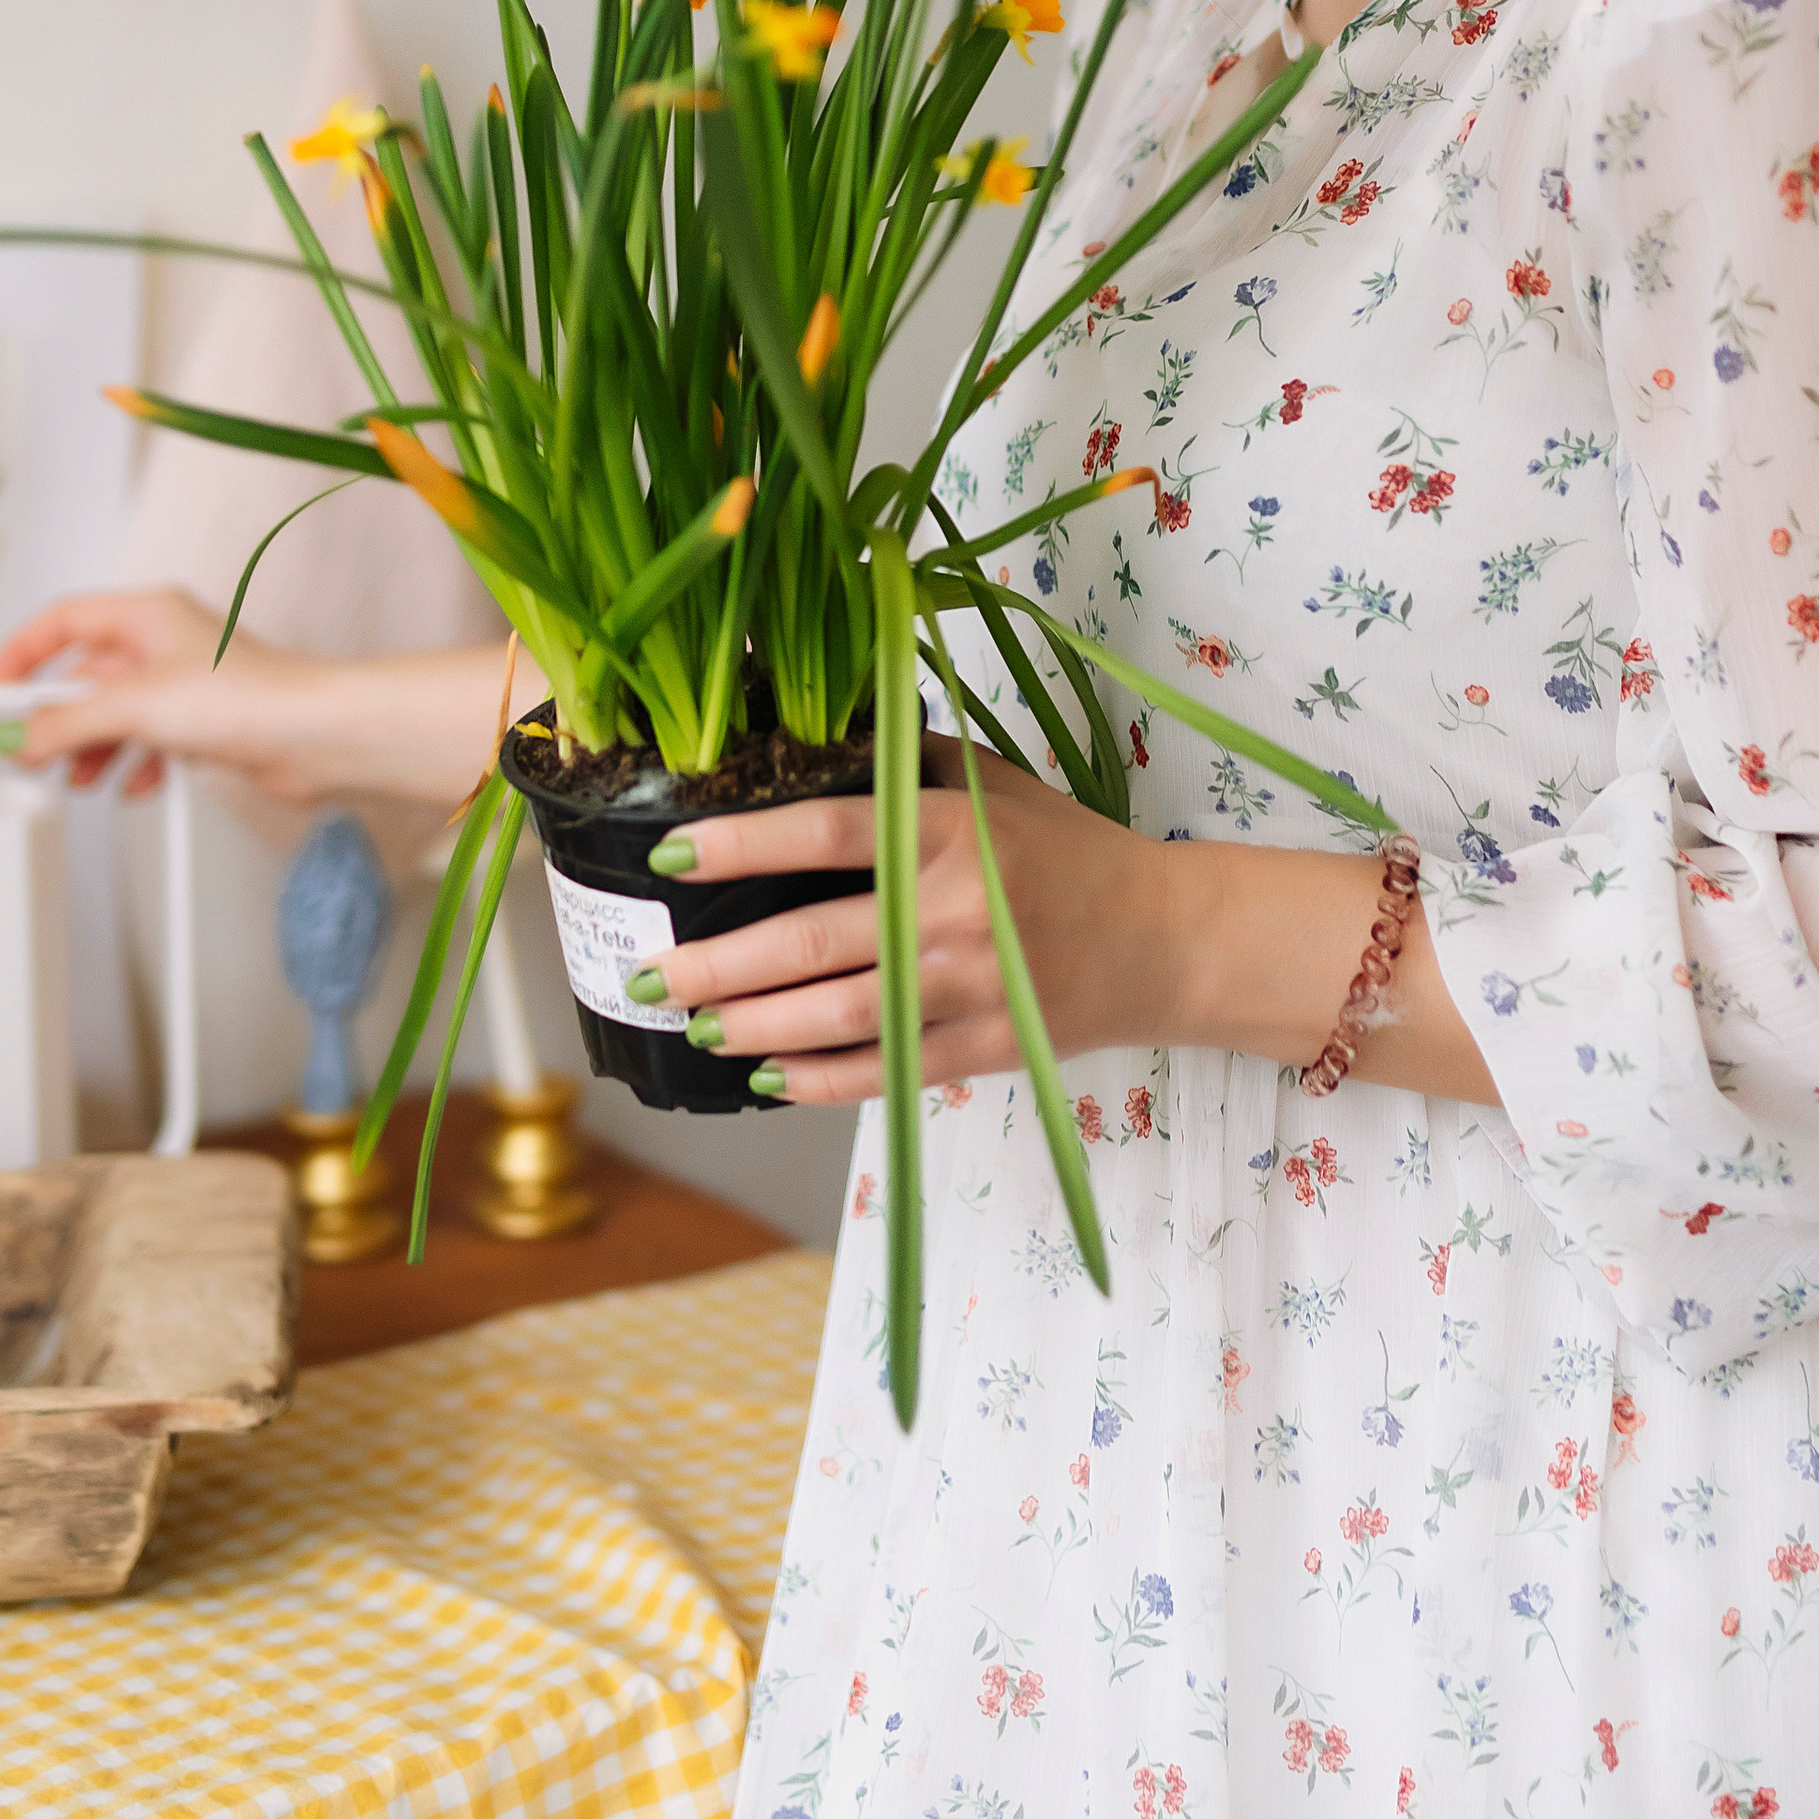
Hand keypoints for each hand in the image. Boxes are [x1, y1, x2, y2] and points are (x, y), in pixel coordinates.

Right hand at [0, 586, 285, 796]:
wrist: (314, 736)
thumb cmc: (248, 697)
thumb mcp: (133, 707)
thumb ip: (66, 721)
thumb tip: (22, 736)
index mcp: (146, 613)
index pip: (61, 621)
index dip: (19, 655)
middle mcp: (164, 640)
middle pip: (85, 673)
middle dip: (58, 716)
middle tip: (32, 750)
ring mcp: (185, 681)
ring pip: (115, 712)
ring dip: (93, 747)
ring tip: (83, 777)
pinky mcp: (205, 720)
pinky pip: (148, 738)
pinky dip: (134, 762)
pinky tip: (137, 783)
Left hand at [646, 736, 1175, 1102]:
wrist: (1165, 938)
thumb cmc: (1069, 851)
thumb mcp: (995, 783)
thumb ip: (906, 762)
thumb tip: (806, 738)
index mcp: (951, 828)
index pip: (826, 832)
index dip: (740, 846)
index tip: (670, 857)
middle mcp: (957, 907)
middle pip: (813, 940)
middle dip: (719, 962)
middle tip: (653, 970)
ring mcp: (972, 985)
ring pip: (840, 1015)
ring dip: (754, 1026)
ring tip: (697, 1023)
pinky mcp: (988, 1047)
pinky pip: (886, 1071)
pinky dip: (821, 1080)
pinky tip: (768, 1077)